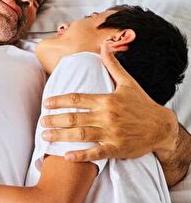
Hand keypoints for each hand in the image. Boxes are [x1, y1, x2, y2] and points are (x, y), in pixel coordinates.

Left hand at [39, 41, 178, 162]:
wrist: (162, 127)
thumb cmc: (143, 104)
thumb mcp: (128, 82)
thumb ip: (113, 65)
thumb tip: (104, 46)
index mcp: (106, 100)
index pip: (77, 98)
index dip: (59, 100)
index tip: (46, 103)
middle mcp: (106, 116)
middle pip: (74, 117)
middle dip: (55, 120)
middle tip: (41, 122)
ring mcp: (111, 134)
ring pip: (80, 135)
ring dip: (60, 136)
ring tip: (45, 136)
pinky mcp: (116, 149)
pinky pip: (95, 153)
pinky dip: (80, 155)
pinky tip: (66, 156)